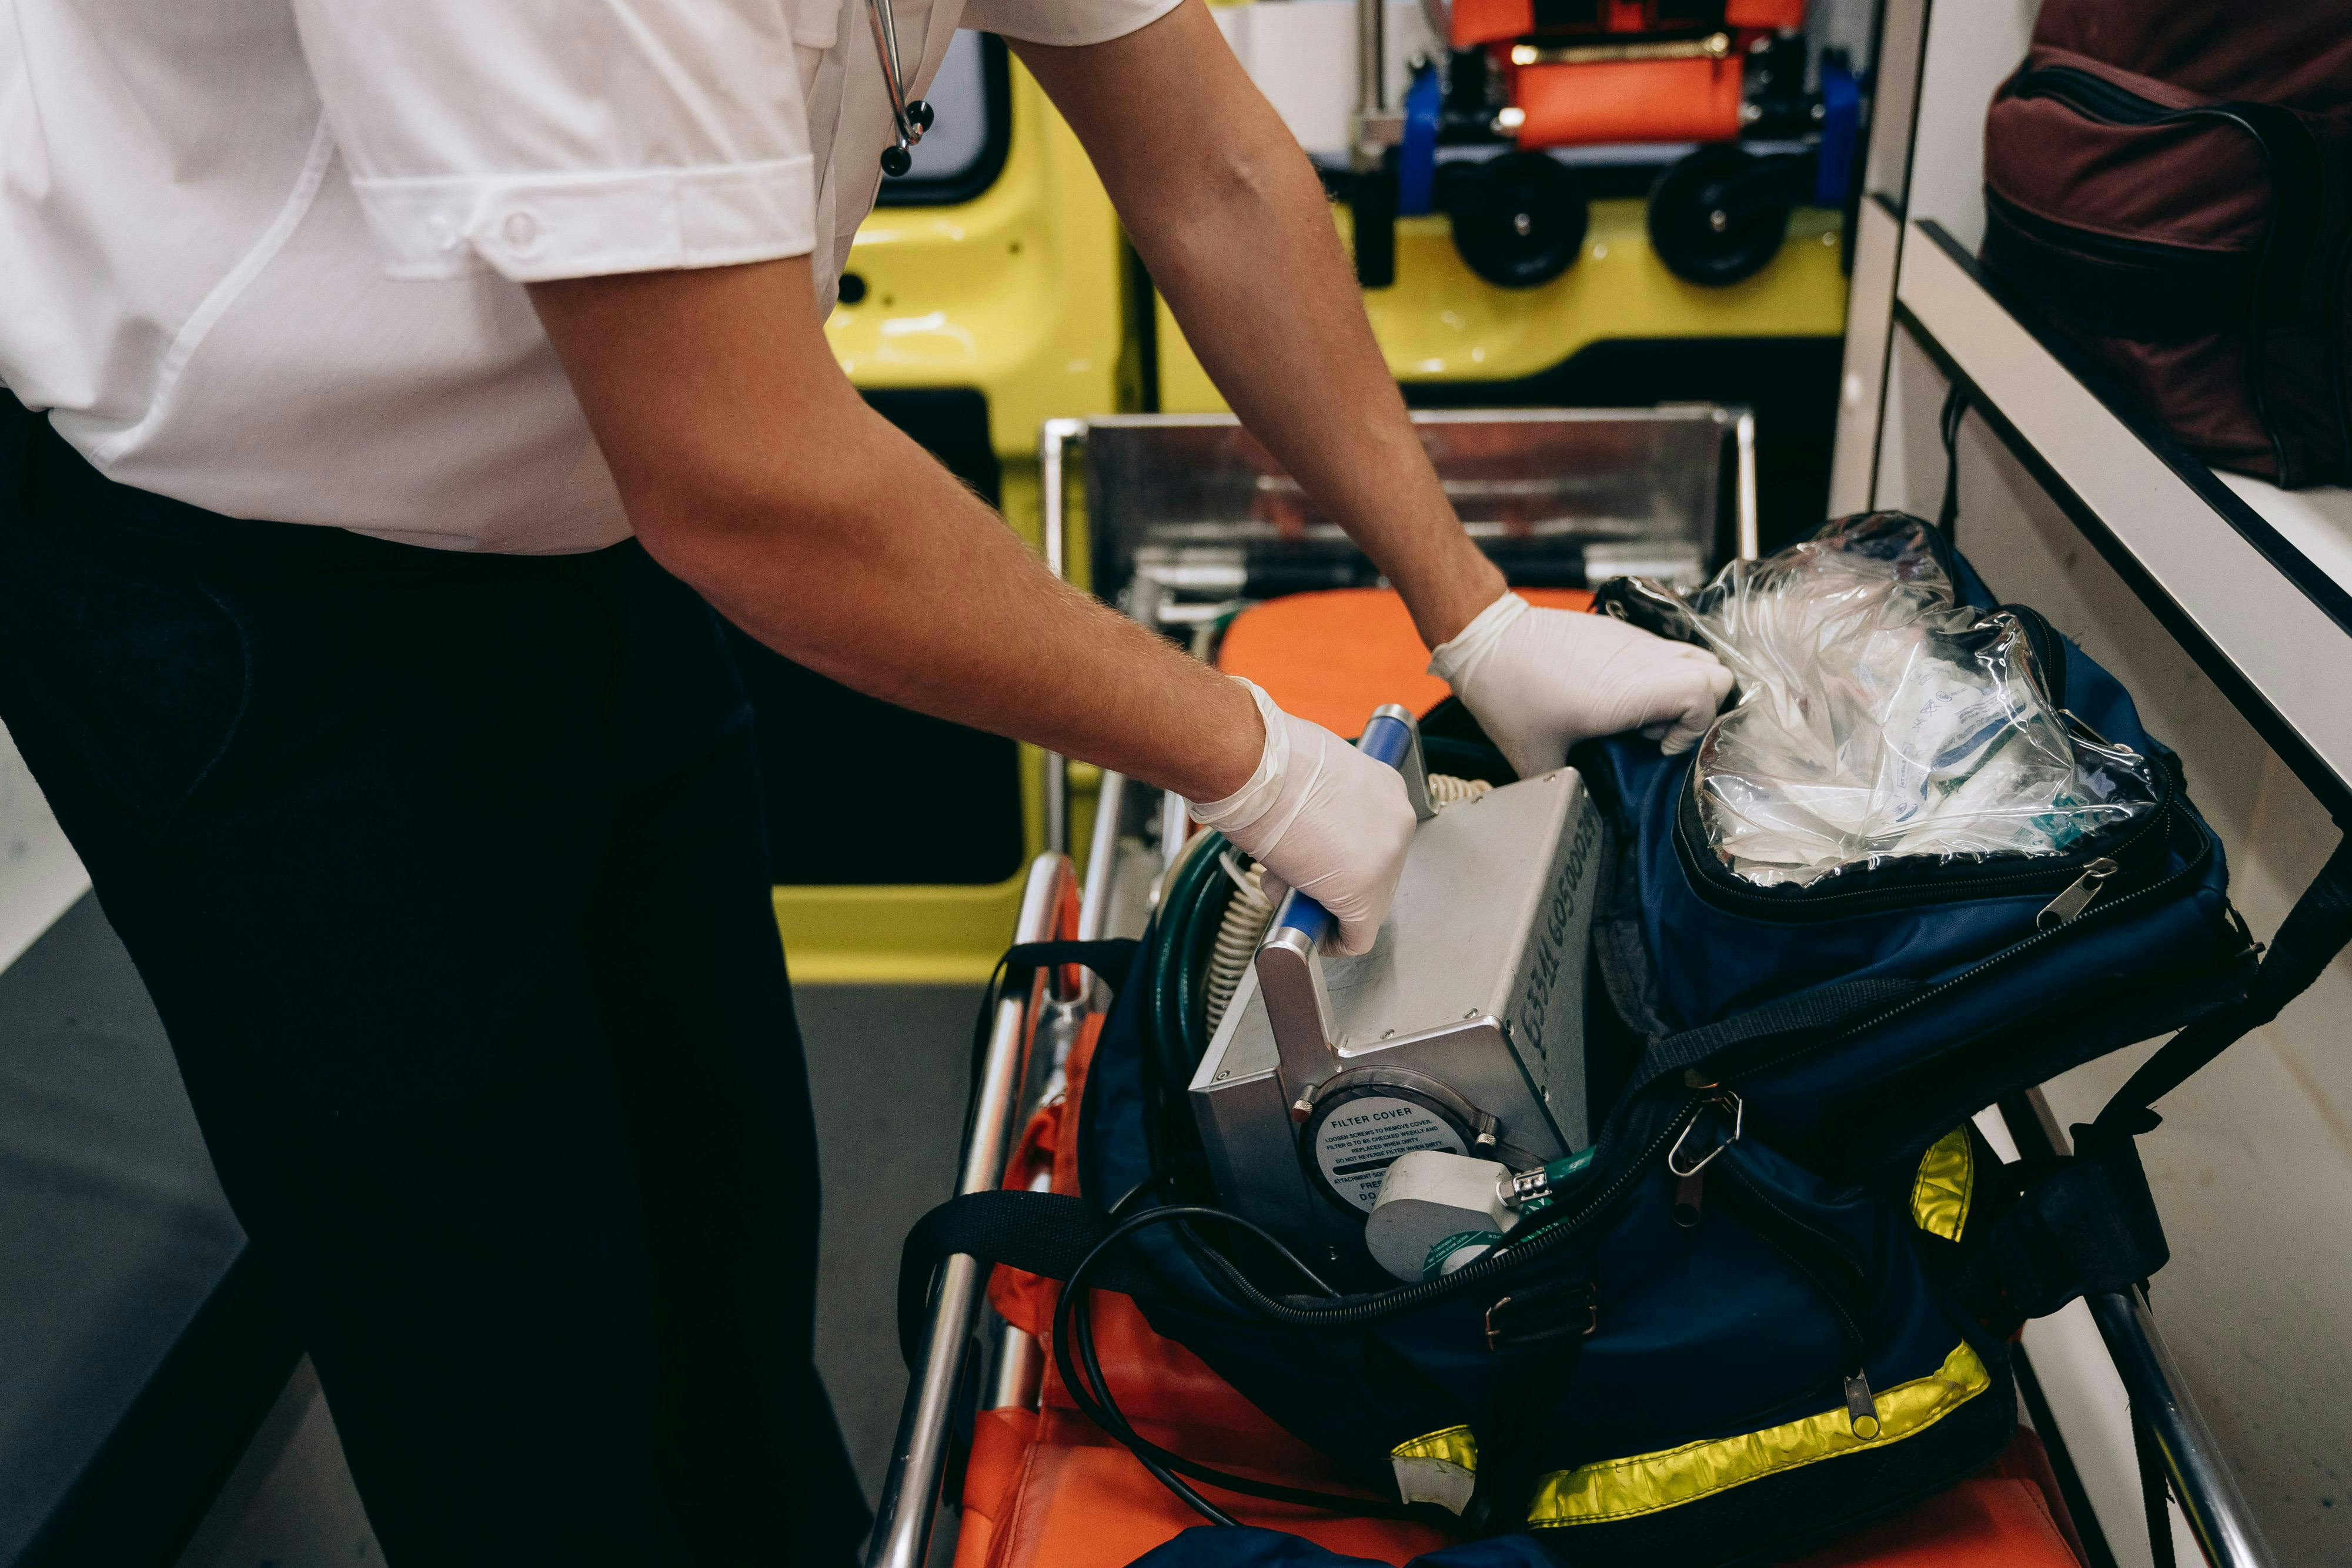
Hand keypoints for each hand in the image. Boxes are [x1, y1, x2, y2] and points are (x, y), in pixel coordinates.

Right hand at [1186, 680, 1414, 955]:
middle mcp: (1398, 822)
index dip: (1341, 857)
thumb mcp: (1313, 775)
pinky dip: (1331, 941)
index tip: (1317, 860)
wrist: (1254, 767)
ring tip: (1286, 883)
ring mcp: (1386, 859)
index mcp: (1387, 788)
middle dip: (1333, 882)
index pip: (1375, 839)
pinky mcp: (1364, 893)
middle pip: (1374, 873)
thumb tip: (1309, 835)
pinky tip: (1306, 929)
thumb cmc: (1269, 761)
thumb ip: (1325, 806)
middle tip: (1294, 875)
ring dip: (1324, 904)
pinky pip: (1356, 936)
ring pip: (1363, 904)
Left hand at [1430, 593, 1733, 777]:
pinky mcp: (1622, 632)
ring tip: (1642, 713)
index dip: (1694, 727)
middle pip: (1717, 674)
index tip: (1658, 746)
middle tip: (1655, 731)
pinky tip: (1623, 695)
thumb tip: (1585, 814)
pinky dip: (1662, 675)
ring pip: (1697, 658)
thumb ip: (1571, 786)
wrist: (1486, 637)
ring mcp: (1635, 641)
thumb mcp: (1537, 756)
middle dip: (1700, 709)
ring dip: (1683, 690)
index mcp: (1629, 691)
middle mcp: (1642, 661)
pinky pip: (1666, 650)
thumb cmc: (1509, 694)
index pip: (1705, 694)